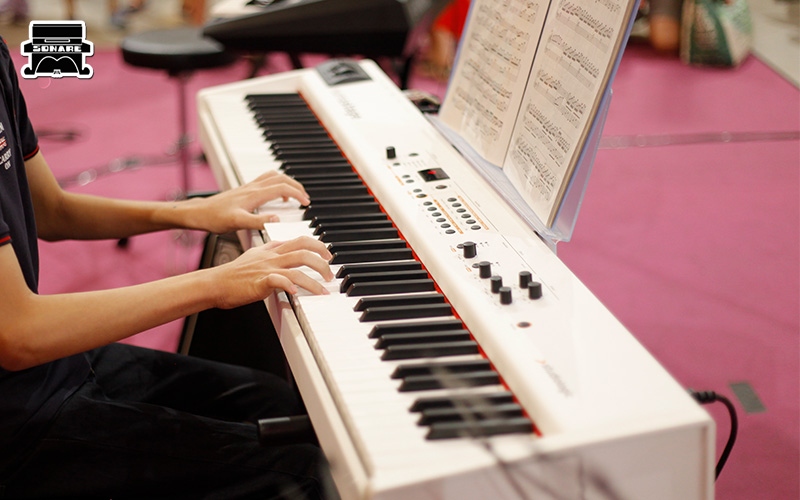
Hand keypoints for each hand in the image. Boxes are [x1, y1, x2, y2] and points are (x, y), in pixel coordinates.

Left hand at [186, 171, 309, 233]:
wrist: (200, 213)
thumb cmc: (215, 218)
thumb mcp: (238, 223)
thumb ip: (258, 221)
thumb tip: (277, 219)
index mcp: (254, 195)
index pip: (282, 187)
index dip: (297, 194)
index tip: (306, 203)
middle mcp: (253, 187)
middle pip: (281, 179)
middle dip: (296, 187)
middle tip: (305, 198)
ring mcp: (248, 187)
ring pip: (273, 177)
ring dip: (287, 182)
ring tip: (294, 194)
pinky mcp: (245, 190)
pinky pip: (265, 180)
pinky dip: (276, 184)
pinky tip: (275, 195)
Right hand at [207, 236, 333, 308]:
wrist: (215, 283)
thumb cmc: (233, 273)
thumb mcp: (254, 255)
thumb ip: (270, 250)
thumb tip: (284, 248)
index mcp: (272, 250)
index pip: (299, 240)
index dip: (317, 245)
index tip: (327, 254)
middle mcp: (272, 257)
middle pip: (303, 251)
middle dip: (322, 260)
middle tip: (330, 271)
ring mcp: (267, 269)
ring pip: (297, 268)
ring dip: (314, 280)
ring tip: (323, 290)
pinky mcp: (260, 282)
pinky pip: (279, 281)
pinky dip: (291, 286)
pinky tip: (297, 293)